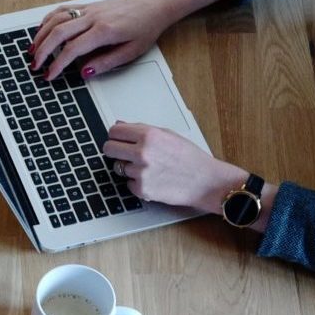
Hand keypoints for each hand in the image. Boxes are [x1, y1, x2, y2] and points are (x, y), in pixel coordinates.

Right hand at [27, 0, 176, 82]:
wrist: (152, 5)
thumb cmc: (145, 27)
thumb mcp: (131, 52)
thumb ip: (106, 63)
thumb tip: (85, 72)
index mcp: (104, 31)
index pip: (73, 49)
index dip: (58, 64)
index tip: (50, 75)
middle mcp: (93, 17)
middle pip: (59, 32)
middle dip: (43, 50)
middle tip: (35, 65)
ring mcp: (89, 9)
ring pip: (57, 19)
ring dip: (41, 34)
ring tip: (33, 49)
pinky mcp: (88, 5)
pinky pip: (63, 9)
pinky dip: (49, 19)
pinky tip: (42, 29)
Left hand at [103, 122, 241, 213]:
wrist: (205, 181)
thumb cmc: (190, 158)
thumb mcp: (168, 135)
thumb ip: (142, 129)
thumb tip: (120, 124)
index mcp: (149, 135)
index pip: (114, 131)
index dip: (115, 136)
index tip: (118, 139)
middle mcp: (142, 152)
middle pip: (108, 149)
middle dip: (115, 151)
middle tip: (125, 154)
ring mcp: (141, 172)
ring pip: (119, 167)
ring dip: (130, 168)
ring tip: (150, 168)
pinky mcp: (142, 189)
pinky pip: (128, 184)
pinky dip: (137, 183)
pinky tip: (153, 180)